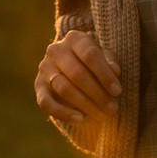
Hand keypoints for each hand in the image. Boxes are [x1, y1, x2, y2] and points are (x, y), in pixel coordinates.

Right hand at [35, 29, 120, 151]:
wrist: (71, 68)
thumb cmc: (93, 63)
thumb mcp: (104, 58)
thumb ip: (109, 61)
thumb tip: (114, 71)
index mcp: (74, 39)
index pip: (90, 55)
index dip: (105, 75)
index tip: (117, 91)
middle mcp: (56, 50)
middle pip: (78, 74)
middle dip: (98, 94)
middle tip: (112, 108)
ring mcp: (45, 68)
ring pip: (65, 89)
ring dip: (86, 105)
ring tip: (102, 115)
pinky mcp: (39, 87)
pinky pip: (47, 103)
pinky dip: (63, 113)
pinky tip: (80, 119)